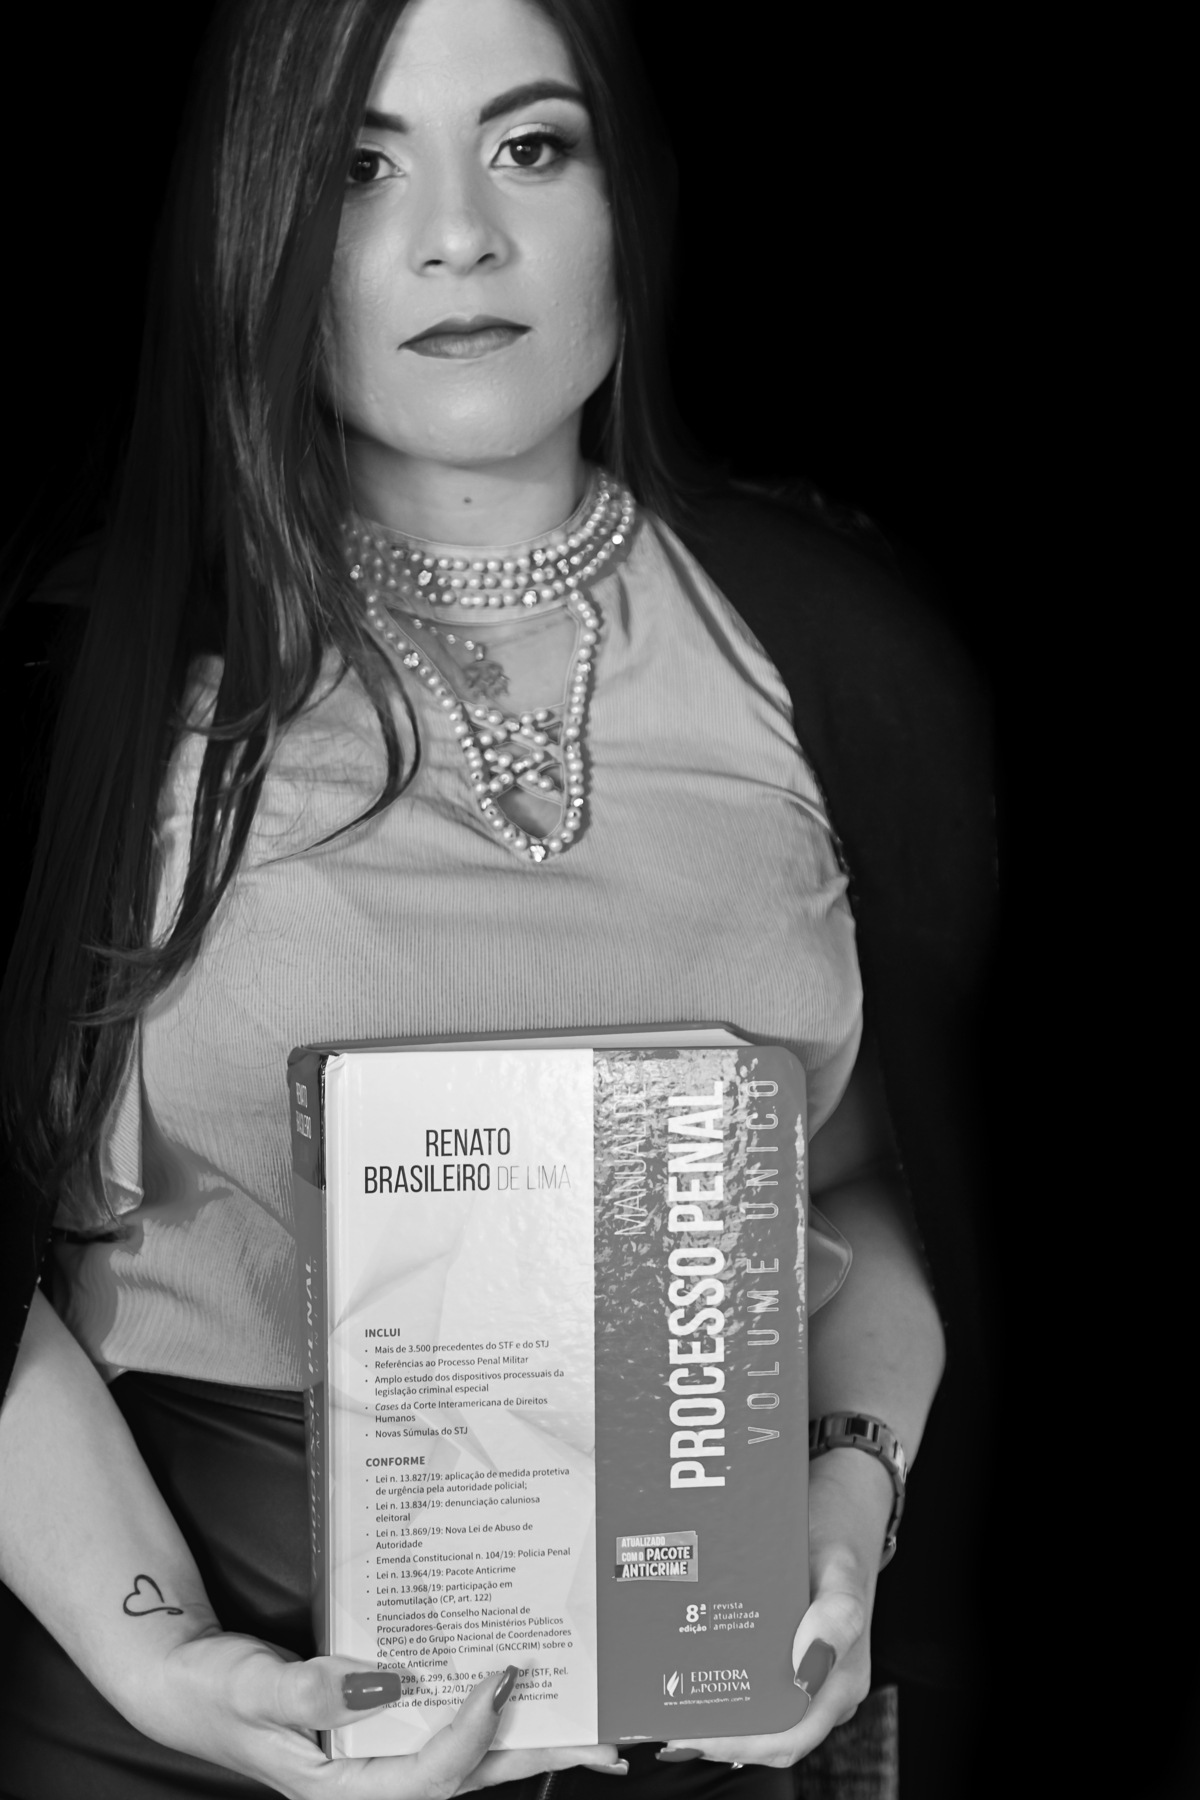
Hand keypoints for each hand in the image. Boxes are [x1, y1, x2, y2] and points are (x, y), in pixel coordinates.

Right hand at [125, 1632, 621, 1799]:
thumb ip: (306, 1692)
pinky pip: (443, 1736)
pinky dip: (485, 1721)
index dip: (472, 1729)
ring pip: (464, 1762)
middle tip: (606, 1747)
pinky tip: (513, 1697)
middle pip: (467, 1779)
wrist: (182, 1682)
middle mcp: (368, 1784)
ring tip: (588, 1730)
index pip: (430, 1775)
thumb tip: (384, 1683)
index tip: (503, 1672)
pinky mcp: (375, 1739)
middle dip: (536, 1759)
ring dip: (522, 1744)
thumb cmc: (212, 1688)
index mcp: (341, 1788)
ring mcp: (374, 1764)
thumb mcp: (252, 1687)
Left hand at [655, 1450, 890, 1768]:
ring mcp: (805, 1671)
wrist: (843, 1502)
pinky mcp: (785, 1651)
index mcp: (842, 1679)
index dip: (739, 1745)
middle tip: (661, 1724)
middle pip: (767, 1734)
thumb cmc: (840, 1533)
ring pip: (757, 1714)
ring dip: (713, 1717)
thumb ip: (837, 1617)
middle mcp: (823, 1686)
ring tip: (663, 1707)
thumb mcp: (841, 1568)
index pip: (788, 1736)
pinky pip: (754, 1684)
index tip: (691, 1735)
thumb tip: (805, 1674)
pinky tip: (684, 1677)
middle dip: (715, 1737)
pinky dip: (721, 1689)